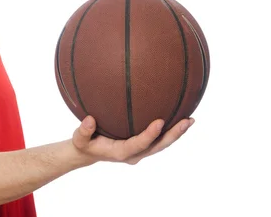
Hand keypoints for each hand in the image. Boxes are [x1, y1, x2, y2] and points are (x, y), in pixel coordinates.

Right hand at [72, 116, 193, 164]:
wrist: (88, 152)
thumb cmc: (84, 143)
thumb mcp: (79, 139)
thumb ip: (83, 130)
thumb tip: (89, 120)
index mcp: (121, 153)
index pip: (139, 144)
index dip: (150, 135)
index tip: (160, 122)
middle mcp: (134, 154)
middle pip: (158, 146)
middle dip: (174, 135)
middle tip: (187, 121)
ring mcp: (140, 151)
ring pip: (162, 144)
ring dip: (176, 133)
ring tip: (190, 119)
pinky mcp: (142, 146)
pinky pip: (159, 140)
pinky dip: (170, 130)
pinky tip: (179, 116)